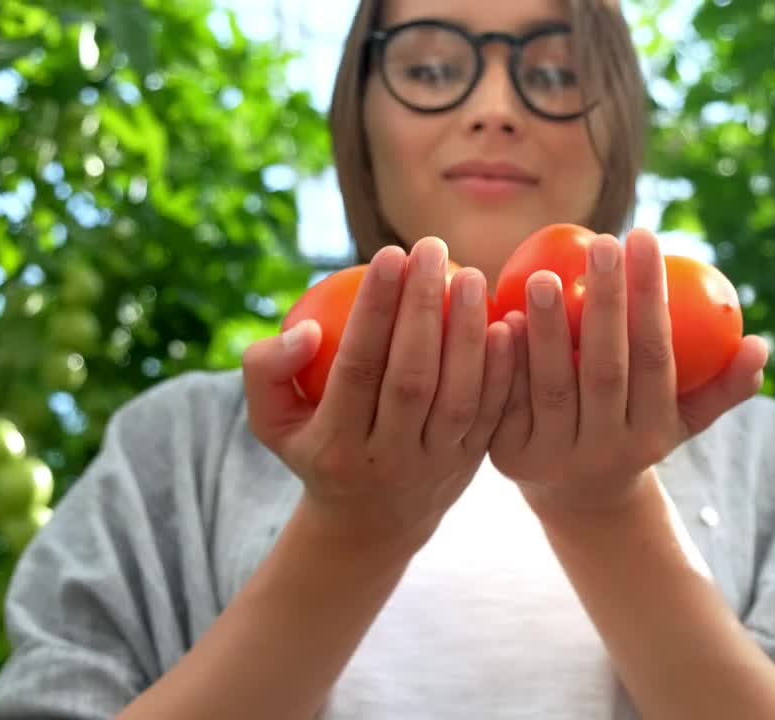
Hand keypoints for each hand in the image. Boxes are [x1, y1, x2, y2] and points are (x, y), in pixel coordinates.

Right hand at [242, 238, 514, 549]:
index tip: (389, 253)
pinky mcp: (473, 464)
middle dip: (424, 308)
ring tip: (470, 275)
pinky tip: (508, 320)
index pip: (358, 368)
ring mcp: (437, 465)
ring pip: (460, 397)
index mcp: (336, 446)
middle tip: (433, 248)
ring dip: (470, 332)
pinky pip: (493, 412)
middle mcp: (389, 459)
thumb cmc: (314, 446)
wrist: (370, 523)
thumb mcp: (271, 420)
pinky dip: (505, 368)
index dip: (375, 310)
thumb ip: (266, 369)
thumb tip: (306, 329)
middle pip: (412, 379)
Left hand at [490, 228, 768, 519]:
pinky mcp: (508, 457)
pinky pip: (505, 401)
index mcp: (651, 435)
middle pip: (604, 371)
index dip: (651, 299)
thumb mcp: (683, 419)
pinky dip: (504, 360)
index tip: (643, 238)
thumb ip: (723, 384)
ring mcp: (554, 458)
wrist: (577, 499)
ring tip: (542, 276)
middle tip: (600, 243)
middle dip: (606, 305)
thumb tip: (759, 344)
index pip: (655, 358)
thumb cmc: (637, 432)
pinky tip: (500, 316)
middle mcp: (605, 451)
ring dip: (547, 331)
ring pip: (551, 389)